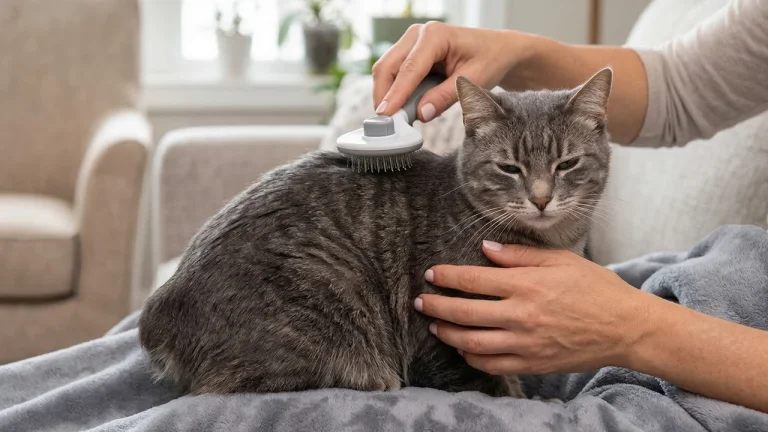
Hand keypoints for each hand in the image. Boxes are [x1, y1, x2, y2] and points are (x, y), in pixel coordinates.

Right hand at [372, 23, 533, 121]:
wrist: (498, 50)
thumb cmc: (490, 59)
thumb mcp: (473, 80)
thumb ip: (445, 96)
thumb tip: (421, 113)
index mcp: (435, 36)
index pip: (408, 69)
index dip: (395, 94)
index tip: (386, 115)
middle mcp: (418, 34)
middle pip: (387, 67)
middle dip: (384, 96)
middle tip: (388, 124)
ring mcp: (411, 42)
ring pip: (386, 71)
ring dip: (388, 96)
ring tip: (397, 119)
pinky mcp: (409, 53)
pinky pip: (394, 75)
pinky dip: (394, 93)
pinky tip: (403, 108)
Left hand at [415, 241, 652, 374]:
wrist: (627, 328)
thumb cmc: (596, 289)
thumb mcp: (562, 260)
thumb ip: (520, 256)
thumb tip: (485, 249)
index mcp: (528, 284)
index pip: (474, 279)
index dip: (447, 276)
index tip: (431, 274)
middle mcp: (522, 315)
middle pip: (464, 312)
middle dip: (436, 306)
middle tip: (421, 302)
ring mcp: (526, 343)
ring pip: (472, 342)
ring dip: (447, 333)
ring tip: (435, 325)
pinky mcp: (532, 364)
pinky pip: (491, 365)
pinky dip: (471, 357)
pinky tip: (463, 347)